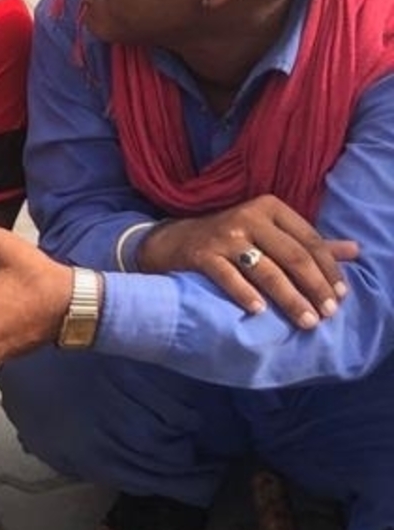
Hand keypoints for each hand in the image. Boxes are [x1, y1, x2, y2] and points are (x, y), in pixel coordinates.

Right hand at [137, 195, 356, 329]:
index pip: (309, 240)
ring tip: (306, 321)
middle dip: (314, 287)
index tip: (341, 295)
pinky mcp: (202, 254)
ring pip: (266, 270)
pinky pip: (228, 277)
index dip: (328, 269)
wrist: (173, 241)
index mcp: (269, 208)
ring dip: (289, 298)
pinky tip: (260, 311)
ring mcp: (224, 236)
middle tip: (328, 314)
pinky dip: (245, 294)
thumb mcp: (269, 233)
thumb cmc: (231, 239)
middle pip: (292, 256)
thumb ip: (309, 243)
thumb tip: (354, 251)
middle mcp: (248, 217)